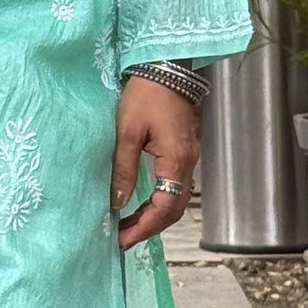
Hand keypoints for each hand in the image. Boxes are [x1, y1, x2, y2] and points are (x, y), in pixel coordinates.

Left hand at [111, 74, 199, 249]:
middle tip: (123, 239)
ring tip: (128, 226)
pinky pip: (175, 185)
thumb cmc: (146, 94)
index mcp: (176, 160)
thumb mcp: (127, 131)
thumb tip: (118, 201)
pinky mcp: (184, 150)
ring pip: (176, 199)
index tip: (122, 240)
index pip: (164, 207)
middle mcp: (188, 163)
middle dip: (149, 228)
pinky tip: (142, 203)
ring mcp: (189, 157)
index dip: (143, 228)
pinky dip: (159, 201)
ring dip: (154, 216)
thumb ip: (124, 168)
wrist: (167, 67)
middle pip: (173, 209)